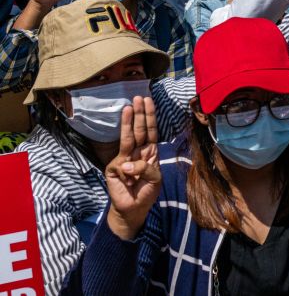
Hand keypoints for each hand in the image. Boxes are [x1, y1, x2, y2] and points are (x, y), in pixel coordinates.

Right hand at [104, 97, 160, 240]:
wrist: (134, 209)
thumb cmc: (146, 192)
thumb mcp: (155, 179)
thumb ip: (147, 168)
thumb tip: (127, 163)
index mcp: (149, 152)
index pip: (150, 131)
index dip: (149, 116)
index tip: (148, 101)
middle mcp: (137, 152)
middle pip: (139, 130)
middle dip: (139, 114)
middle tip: (138, 98)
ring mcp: (124, 159)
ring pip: (128, 139)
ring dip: (129, 123)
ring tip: (129, 108)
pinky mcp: (114, 169)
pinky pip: (123, 164)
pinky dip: (128, 168)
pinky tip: (129, 175)